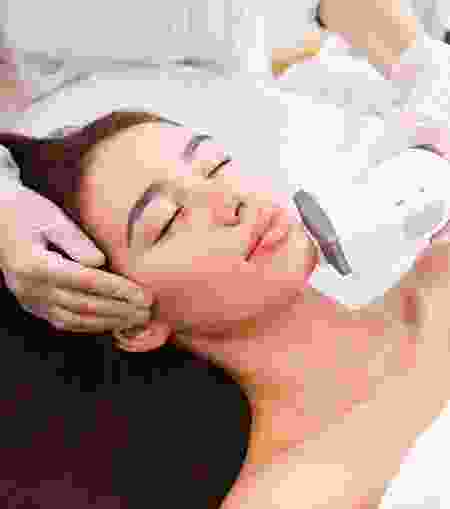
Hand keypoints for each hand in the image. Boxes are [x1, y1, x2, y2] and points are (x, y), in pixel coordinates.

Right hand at [0, 186, 151, 333]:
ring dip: (108, 322)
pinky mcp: (31, 304)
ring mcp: (29, 299)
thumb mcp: (50, 217)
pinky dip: (89, 324)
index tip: (143, 296)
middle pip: (84, 305)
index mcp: (34, 264)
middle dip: (119, 310)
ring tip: (135, 320)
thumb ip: (75, 240)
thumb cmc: (25, 211)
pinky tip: (109, 323)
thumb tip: (100, 262)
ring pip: (75, 319)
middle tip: (147, 311)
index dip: (118, 291)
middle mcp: (30, 288)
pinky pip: (63, 321)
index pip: (87, 282)